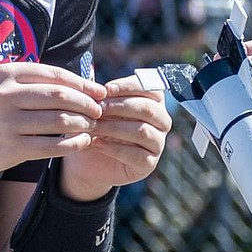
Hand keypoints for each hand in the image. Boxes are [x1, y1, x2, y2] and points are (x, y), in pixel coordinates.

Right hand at [0, 61, 104, 178]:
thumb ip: (32, 82)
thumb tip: (80, 84)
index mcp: (6, 74)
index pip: (55, 75)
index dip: (83, 84)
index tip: (99, 92)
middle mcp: (5, 95)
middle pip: (61, 96)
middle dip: (87, 104)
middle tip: (100, 111)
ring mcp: (7, 123)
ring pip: (60, 121)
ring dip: (83, 124)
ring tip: (92, 126)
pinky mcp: (10, 149)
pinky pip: (52, 145)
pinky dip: (73, 144)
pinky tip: (83, 142)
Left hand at [59, 75, 170, 199]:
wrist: (89, 160)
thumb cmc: (98, 127)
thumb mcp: (100, 109)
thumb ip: (106, 98)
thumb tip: (104, 91)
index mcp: (154, 102)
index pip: (151, 88)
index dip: (129, 87)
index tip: (107, 89)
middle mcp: (161, 122)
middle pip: (148, 109)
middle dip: (121, 106)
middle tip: (99, 108)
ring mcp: (158, 143)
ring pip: (143, 131)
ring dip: (115, 127)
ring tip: (95, 126)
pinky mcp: (149, 164)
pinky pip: (136, 155)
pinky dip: (114, 148)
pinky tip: (96, 143)